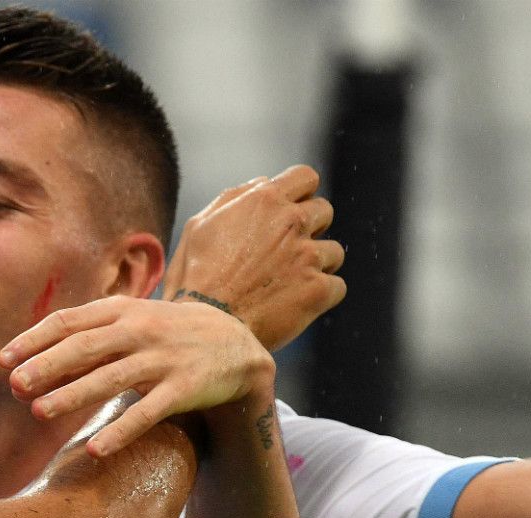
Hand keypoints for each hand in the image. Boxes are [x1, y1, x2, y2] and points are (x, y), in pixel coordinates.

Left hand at [0, 296, 273, 456]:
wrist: (237, 346)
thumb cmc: (165, 336)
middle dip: (47, 365)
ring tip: (39, 411)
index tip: (3, 360)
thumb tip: (29, 364)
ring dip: (73, 394)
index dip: (34, 340)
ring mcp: (163, 359)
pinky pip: (148, 412)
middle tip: (15, 386)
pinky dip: (121, 430)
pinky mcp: (185, 388)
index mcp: (121, 311)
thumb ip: (85, 341)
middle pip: (85, 347)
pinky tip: (95, 449)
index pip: (68, 321)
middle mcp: (141, 330)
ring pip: (111, 378)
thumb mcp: (129, 324)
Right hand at [163, 165, 345, 351]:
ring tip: (285, 285)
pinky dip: (319, 296)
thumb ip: (234, 199)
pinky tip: (293, 305)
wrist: (204, 328)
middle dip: (309, 229)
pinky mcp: (319, 289)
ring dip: (316, 265)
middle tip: (284, 254)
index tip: (290, 212)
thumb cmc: (194, 279)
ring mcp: (308, 255)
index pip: (306, 177)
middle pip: (324, 212)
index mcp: (263, 200)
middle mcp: (291, 222)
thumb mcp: (199, 227)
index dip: (300, 194)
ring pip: (334, 251)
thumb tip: (262, 185)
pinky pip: (336, 287)